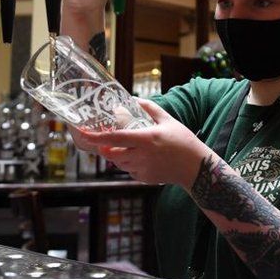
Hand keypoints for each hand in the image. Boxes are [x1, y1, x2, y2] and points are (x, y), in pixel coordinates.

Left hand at [70, 99, 210, 186]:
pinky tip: (140, 158)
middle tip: (102, 141)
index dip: (96, 137)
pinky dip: (129, 164)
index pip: (115, 138)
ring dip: (117, 155)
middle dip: (104, 147)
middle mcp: (141, 155)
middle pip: (112, 153)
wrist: (195, 167)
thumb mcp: (168, 120)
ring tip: (127, 148)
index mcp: (145, 139)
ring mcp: (142, 169)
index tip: (83, 134)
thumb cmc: (183, 141)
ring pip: (119, 163)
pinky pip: (129, 171)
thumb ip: (149, 108)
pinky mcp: (145, 178)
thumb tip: (133, 100)